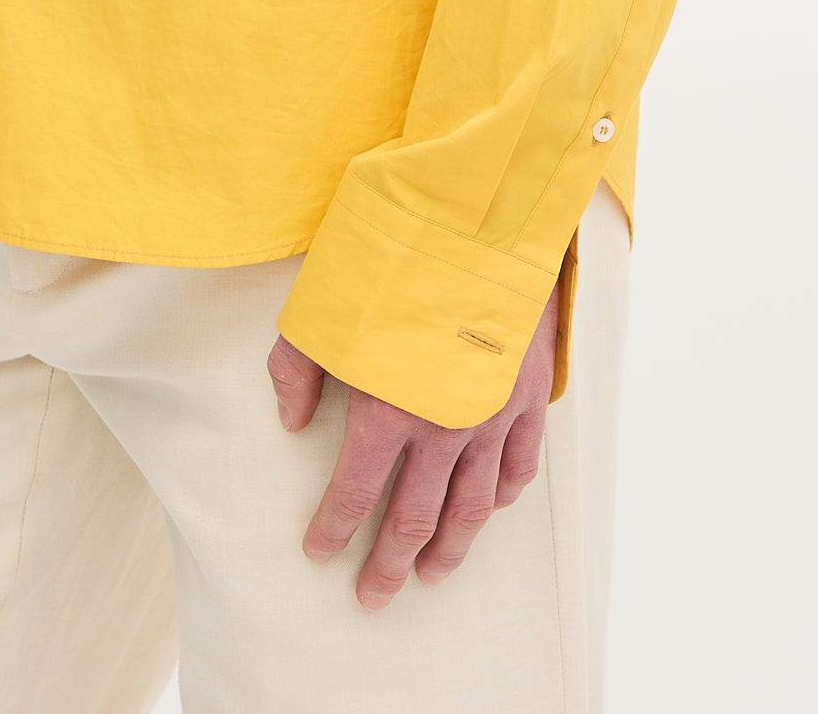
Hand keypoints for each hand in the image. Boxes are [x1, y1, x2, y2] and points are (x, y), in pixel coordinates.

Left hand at [267, 285, 559, 606]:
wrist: (481, 221)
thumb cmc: (395, 257)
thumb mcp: (322, 307)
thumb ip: (297, 370)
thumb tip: (292, 422)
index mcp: (388, 411)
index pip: (355, 492)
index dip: (334, 528)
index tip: (318, 552)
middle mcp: (441, 428)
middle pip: (415, 518)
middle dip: (389, 562)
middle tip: (372, 596)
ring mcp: (490, 416)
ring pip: (471, 506)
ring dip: (450, 548)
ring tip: (432, 577)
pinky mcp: (525, 396)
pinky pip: (518, 465)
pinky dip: (503, 496)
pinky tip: (491, 509)